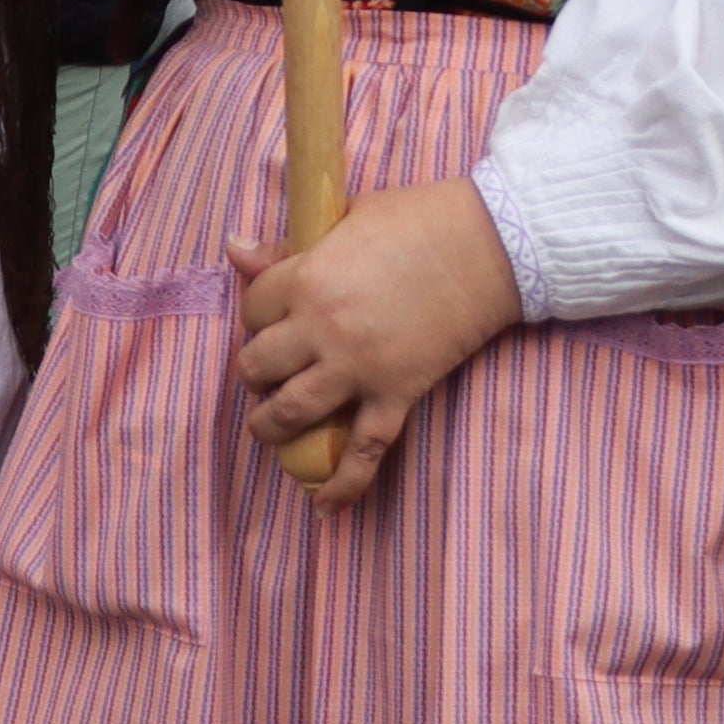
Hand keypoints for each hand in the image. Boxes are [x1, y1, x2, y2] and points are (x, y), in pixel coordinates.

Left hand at [230, 176, 519, 508]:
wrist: (490, 244)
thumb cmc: (419, 218)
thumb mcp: (346, 217)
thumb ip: (288, 245)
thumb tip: (234, 249)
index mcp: (308, 278)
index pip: (253, 308)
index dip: (256, 315)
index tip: (268, 319)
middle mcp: (323, 328)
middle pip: (259, 366)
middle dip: (256, 372)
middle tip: (269, 371)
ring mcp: (358, 367)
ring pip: (292, 412)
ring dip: (270, 425)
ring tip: (270, 427)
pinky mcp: (395, 394)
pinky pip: (362, 452)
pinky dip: (342, 485)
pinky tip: (323, 506)